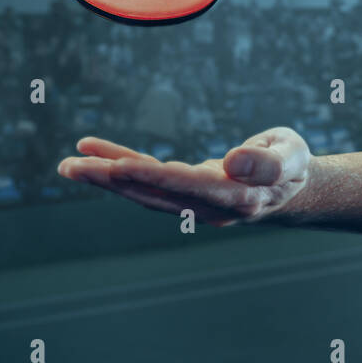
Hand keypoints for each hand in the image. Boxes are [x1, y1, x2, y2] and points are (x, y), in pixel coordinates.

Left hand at [57, 128, 310, 225]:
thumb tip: (232, 161)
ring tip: (69, 162)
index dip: (152, 176)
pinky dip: (121, 168)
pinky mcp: (183, 196)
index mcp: (238, 198)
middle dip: (111, 181)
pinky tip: (95, 153)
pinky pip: (147, 182)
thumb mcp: (292, 154)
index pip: (188, 187)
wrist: (292, 189)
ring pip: (143, 192)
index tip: (119, 165)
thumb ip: (268, 162)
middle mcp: (209, 208)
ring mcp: (193, 207)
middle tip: (70, 166)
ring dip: (105, 179)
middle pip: (153, 195)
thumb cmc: (293, 164)